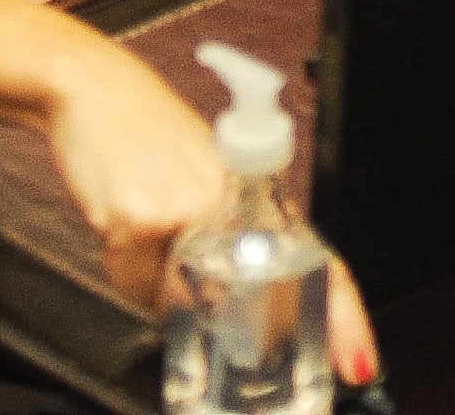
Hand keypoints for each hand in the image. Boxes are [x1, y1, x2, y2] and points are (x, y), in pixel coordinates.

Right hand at [47, 51, 384, 389]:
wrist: (96, 91)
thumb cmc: (150, 135)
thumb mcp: (203, 180)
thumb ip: (223, 239)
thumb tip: (216, 307)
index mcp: (257, 198)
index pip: (320, 263)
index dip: (345, 318)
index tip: (358, 363)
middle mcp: (233, 206)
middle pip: (235, 301)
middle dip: (206, 311)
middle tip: (179, 277)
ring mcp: (189, 211)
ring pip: (174, 298)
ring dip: (150, 282)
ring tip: (140, 228)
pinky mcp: (142, 218)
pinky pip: (134, 280)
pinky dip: (122, 266)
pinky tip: (118, 222)